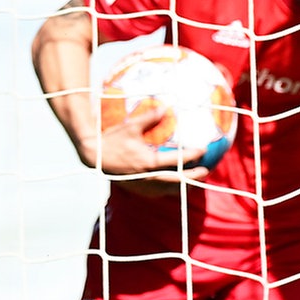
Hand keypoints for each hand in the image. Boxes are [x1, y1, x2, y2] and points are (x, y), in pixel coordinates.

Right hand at [85, 107, 207, 191]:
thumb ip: (149, 118)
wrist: (93, 157)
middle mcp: (147, 177)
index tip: (203, 150)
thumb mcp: (131, 126)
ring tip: (193, 181)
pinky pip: (156, 192)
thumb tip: (165, 107)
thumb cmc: (112, 139)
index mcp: (148, 162)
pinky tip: (173, 185)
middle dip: (193, 177)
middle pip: (177, 181)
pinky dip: (167, 189)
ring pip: (168, 189)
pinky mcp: (136, 189)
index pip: (176, 161)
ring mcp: (141, 185)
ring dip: (182, 186)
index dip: (192, 156)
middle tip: (206, 171)